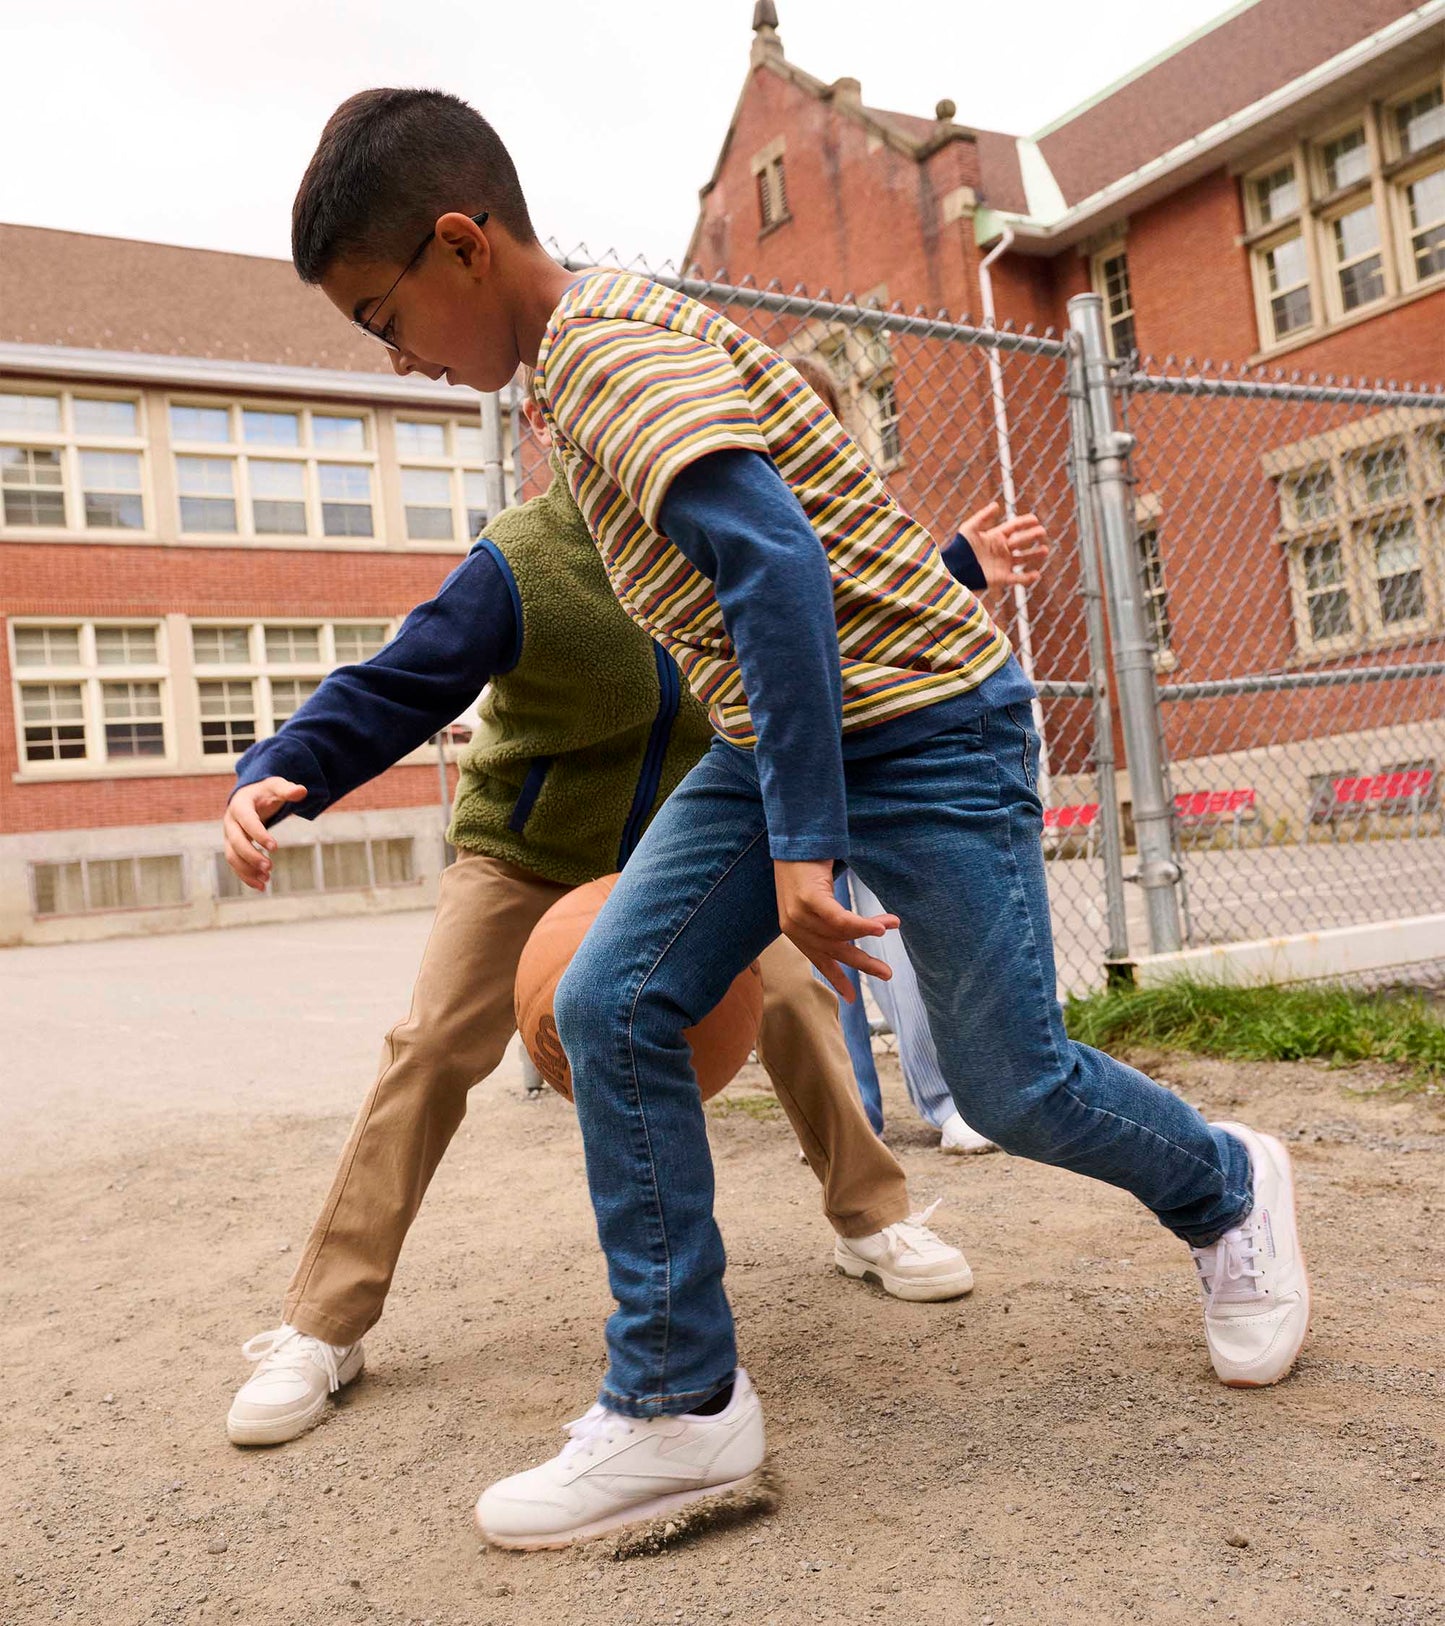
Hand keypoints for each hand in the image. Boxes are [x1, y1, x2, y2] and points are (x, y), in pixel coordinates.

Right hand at [222, 778, 306, 889]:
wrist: (250, 797)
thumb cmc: (265, 792)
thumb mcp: (276, 786)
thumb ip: (287, 790)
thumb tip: (302, 791)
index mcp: (240, 805)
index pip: (247, 821)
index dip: (259, 834)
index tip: (275, 847)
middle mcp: (230, 822)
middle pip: (235, 842)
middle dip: (251, 856)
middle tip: (270, 867)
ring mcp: (228, 836)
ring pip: (232, 856)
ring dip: (247, 870)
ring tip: (266, 880)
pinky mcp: (232, 848)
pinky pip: (235, 864)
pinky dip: (246, 876)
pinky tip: (261, 886)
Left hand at [773, 859, 898, 999]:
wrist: (793, 833)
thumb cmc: (806, 863)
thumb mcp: (813, 895)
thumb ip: (825, 917)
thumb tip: (848, 934)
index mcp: (793, 927)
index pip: (818, 958)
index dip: (836, 977)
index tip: (851, 999)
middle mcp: (792, 924)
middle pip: (832, 950)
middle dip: (861, 963)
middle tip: (887, 974)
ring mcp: (798, 912)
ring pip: (840, 934)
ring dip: (871, 931)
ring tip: (895, 925)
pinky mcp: (807, 898)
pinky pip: (839, 919)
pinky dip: (861, 925)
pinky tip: (880, 928)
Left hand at [960, 501, 1050, 588]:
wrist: (954, 569)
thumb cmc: (960, 547)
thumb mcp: (970, 528)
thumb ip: (982, 516)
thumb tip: (997, 505)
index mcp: (996, 536)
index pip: (1014, 527)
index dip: (1025, 522)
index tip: (1035, 519)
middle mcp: (1002, 549)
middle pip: (1022, 541)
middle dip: (1032, 536)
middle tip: (1042, 532)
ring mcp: (1003, 564)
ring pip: (1024, 559)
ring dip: (1035, 555)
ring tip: (1045, 550)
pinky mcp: (1001, 578)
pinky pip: (1018, 578)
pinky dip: (1027, 578)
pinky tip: (1036, 574)